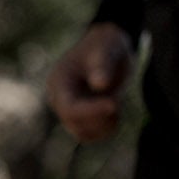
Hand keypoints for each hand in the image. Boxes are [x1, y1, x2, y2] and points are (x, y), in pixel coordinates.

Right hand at [46, 22, 134, 141]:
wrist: (110, 46)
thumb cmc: (105, 44)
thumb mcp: (106, 49)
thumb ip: (102, 65)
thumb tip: (99, 85)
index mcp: (60, 82)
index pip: (69, 108)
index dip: (91, 111)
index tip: (114, 104)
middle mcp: (62, 98)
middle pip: (74, 123)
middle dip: (99, 117)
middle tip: (118, 102)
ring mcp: (73, 108)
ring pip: (83, 132)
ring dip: (103, 126)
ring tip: (117, 104)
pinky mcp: (85, 115)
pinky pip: (92, 134)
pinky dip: (106, 130)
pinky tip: (117, 113)